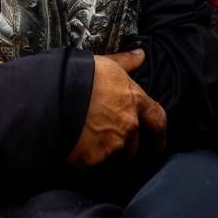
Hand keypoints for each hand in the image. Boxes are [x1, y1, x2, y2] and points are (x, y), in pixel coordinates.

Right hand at [66, 49, 166, 166]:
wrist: (57, 96)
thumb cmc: (83, 76)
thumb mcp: (108, 64)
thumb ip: (126, 62)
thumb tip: (140, 55)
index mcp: (135, 102)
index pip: (158, 121)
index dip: (160, 134)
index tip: (159, 142)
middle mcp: (129, 127)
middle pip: (135, 145)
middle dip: (126, 145)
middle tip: (110, 139)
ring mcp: (112, 145)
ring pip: (116, 156)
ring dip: (108, 153)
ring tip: (92, 142)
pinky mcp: (93, 159)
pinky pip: (94, 163)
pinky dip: (88, 157)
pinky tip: (78, 146)